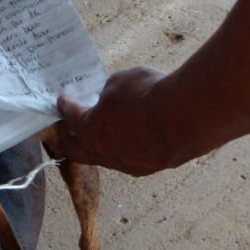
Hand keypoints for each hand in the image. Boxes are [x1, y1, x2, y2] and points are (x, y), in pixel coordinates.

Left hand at [57, 67, 192, 176]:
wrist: (186, 118)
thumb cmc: (149, 96)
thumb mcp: (122, 81)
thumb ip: (110, 92)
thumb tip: (111, 96)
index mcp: (89, 129)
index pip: (71, 116)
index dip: (66, 106)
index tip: (63, 100)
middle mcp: (103, 153)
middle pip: (77, 150)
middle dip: (70, 137)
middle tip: (67, 127)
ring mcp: (126, 164)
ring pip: (106, 157)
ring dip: (101, 144)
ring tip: (105, 131)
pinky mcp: (148, 168)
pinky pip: (130, 159)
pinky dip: (127, 148)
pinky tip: (134, 138)